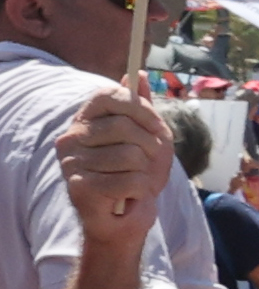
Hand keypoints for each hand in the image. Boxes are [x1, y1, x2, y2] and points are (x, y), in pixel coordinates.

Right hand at [55, 90, 166, 249]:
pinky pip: (130, 179)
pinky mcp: (79, 187)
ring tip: (137, 179)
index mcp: (85, 119)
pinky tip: (132, 195)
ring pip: (130, 155)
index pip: (111, 95)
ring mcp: (71, 162)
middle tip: (150, 163)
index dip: (143, 110)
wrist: (126, 217)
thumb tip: (135, 72)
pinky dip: (142, 189)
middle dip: (151, 147)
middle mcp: (71, 137)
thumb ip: (141, 106)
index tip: (158, 128)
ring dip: (146, 171)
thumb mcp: (148, 135)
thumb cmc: (136, 172)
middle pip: (125, 126)